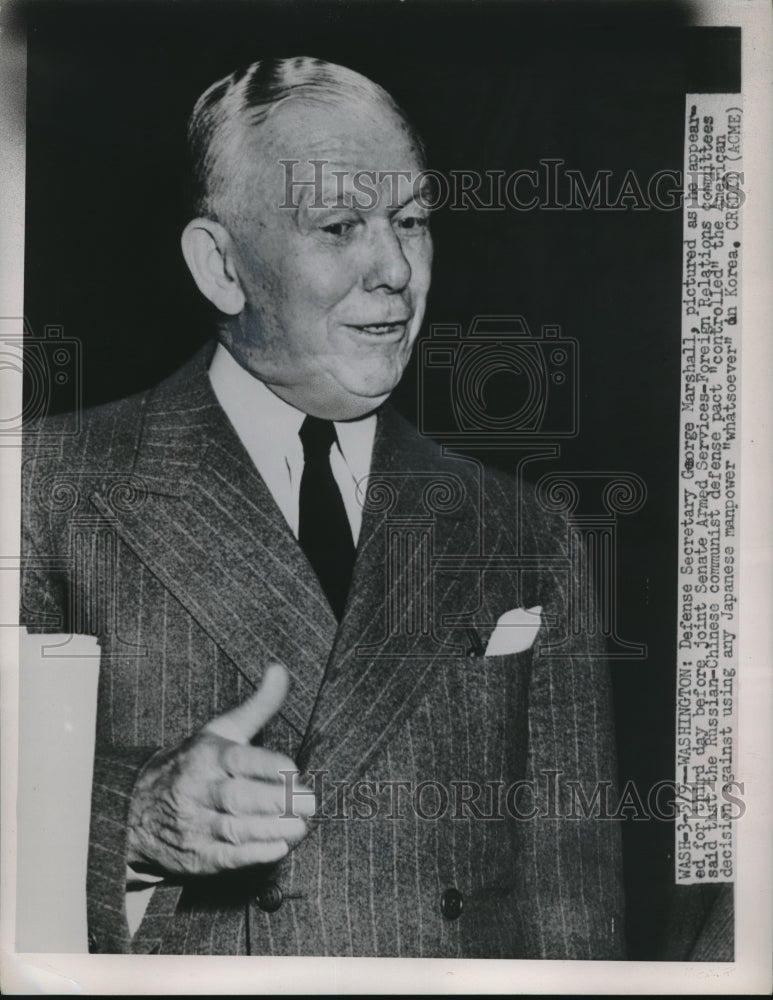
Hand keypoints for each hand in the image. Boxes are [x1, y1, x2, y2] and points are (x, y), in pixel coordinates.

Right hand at [127, 662, 314, 876]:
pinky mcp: (195, 855)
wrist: (135, 809)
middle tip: (310, 802)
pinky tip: (279, 848)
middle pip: (241, 797)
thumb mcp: (221, 731)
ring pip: (236, 828)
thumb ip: (257, 706)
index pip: (240, 760)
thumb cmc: (193, 763)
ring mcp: (194, 824)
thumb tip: (279, 670)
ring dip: (272, 829)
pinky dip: (253, 854)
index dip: (269, 766)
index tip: (294, 769)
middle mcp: (199, 789)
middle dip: (278, 801)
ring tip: (301, 826)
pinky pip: (226, 857)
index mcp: (207, 755)